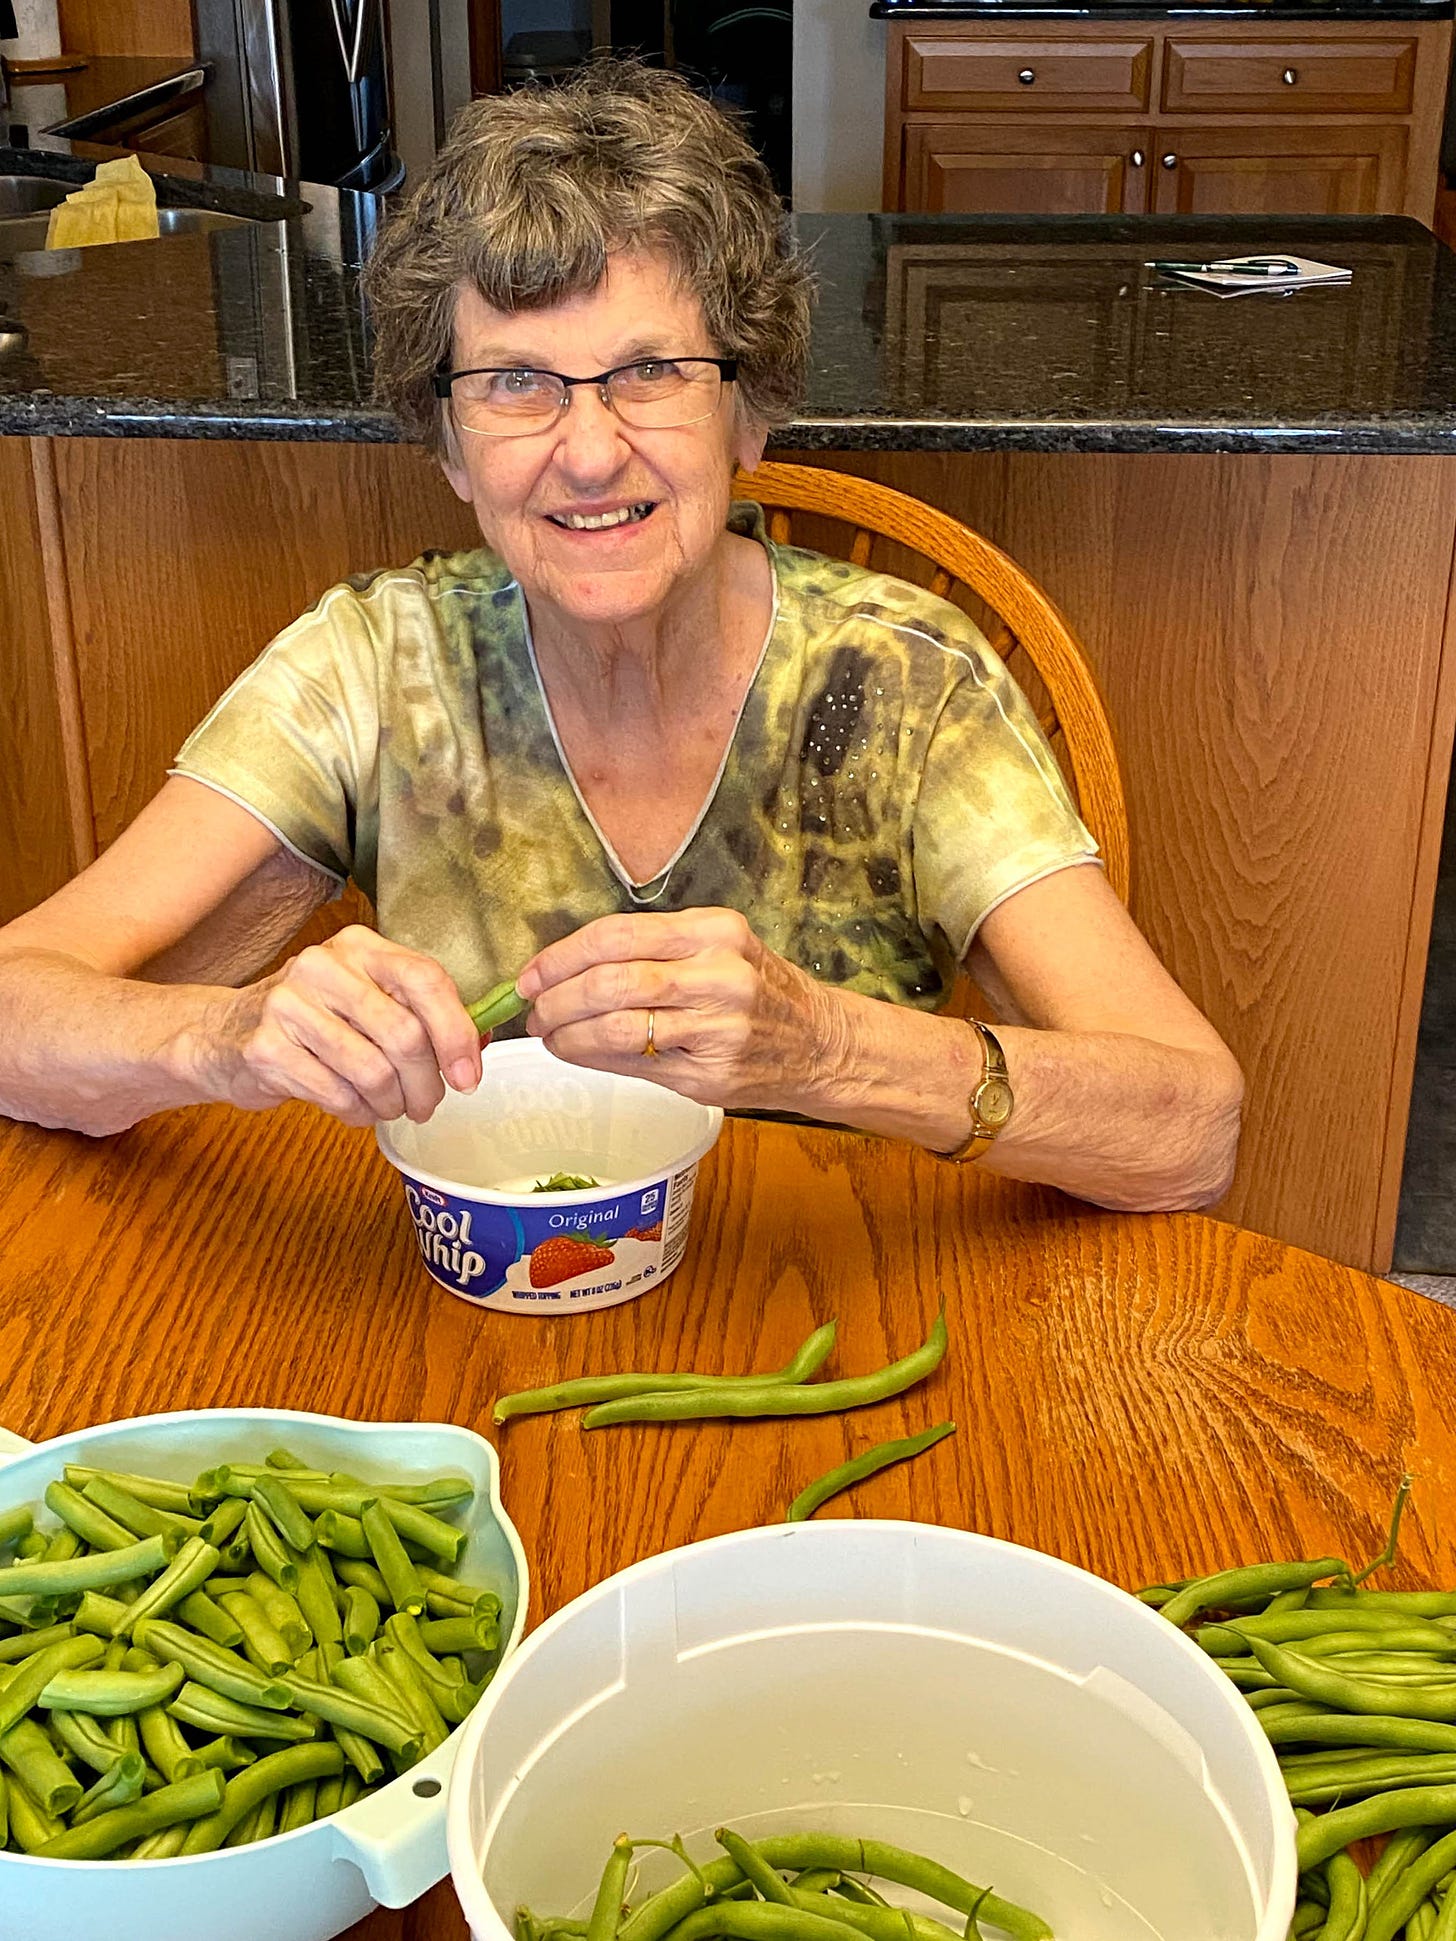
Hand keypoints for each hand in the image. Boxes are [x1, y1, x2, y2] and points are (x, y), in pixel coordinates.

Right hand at [188, 926, 482, 1127]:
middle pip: (404, 1034)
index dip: (455, 1032)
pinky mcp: (266, 1048)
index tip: (468, 1075)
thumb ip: (417, 1014)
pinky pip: (338, 1095)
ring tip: (389, 1107)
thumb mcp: (364, 999)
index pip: (425, 980)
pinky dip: (358, 1113)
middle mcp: (323, 965)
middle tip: (426, 1105)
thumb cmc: (313, 1021)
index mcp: (359, 947)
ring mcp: (288, 1004)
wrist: (223, 1035)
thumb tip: (474, 1050)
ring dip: (392, 1103)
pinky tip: (357, 1110)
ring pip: (374, 1071)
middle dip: (427, 1084)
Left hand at [515, 908, 842, 1111]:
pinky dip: (593, 1059)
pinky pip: (634, 1063)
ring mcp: (717, 1028)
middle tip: (532, 1010)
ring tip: (549, 1035)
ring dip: (567, 1034)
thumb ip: (654, 952)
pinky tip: (577, 1053)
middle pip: (610, 981)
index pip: (617, 935)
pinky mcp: (711, 1074)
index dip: (562, 956)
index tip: (532, 974)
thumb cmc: (760, 993)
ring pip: (615, 1026)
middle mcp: (719, 975)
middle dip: (556, 998)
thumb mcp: (720, 950)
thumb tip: (567, 970)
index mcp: (714, 932)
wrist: (823, 1045)